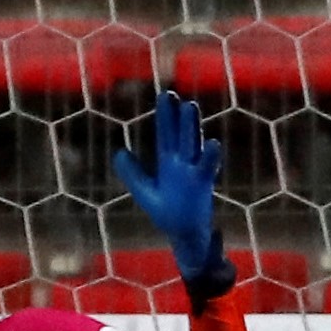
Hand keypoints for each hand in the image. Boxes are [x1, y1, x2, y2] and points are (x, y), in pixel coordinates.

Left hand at [112, 92, 224, 278]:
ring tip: (189, 106)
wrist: (184, 236)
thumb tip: (119, 152)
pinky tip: (211, 143)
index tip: (165, 95)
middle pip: (179, 134)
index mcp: (169, 162)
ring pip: (192, 144)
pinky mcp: (203, 185)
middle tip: (171, 94)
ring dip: (191, 126)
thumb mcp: (145, 192)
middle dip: (176, 116)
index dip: (165, 116)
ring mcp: (194, 171)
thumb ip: (132, 173)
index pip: (165, 134)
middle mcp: (183, 163)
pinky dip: (210, 156)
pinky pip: (207, 168)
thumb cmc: (168, 213)